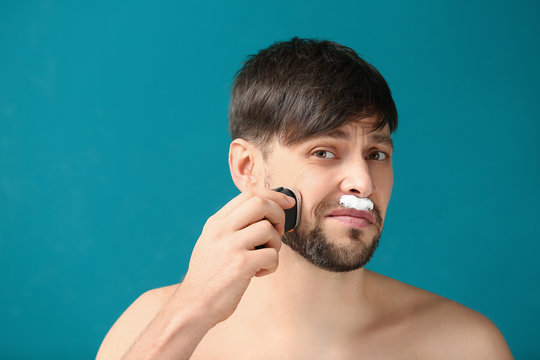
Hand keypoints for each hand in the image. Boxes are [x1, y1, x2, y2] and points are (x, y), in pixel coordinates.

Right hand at [173, 189, 295, 326]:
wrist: (194, 305)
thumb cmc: (208, 277)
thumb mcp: (211, 243)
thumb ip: (231, 227)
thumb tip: (264, 216)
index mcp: (215, 222)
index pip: (248, 195)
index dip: (273, 196)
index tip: (286, 203)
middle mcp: (221, 230)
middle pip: (260, 203)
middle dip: (279, 214)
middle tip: (280, 231)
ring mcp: (230, 246)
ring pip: (269, 229)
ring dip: (276, 244)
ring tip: (265, 258)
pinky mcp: (241, 265)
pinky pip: (272, 255)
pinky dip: (272, 265)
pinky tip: (259, 273)